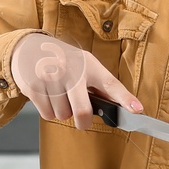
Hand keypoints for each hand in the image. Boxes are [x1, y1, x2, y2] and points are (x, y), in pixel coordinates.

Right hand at [7, 33, 141, 130]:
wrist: (30, 47)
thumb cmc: (65, 61)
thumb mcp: (85, 65)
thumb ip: (100, 86)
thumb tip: (122, 108)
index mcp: (90, 65)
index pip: (111, 84)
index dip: (125, 99)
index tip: (137, 110)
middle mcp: (72, 70)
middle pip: (82, 111)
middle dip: (82, 121)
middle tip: (80, 116)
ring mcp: (52, 78)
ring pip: (62, 115)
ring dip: (62, 112)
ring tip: (58, 94)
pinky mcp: (34, 86)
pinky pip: (47, 114)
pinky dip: (48, 111)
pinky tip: (47, 95)